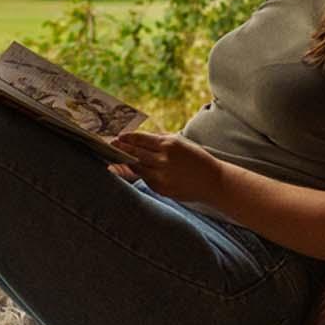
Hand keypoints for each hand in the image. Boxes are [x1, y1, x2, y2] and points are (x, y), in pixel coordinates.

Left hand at [107, 131, 223, 203]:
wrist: (213, 181)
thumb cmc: (196, 159)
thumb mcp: (181, 143)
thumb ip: (161, 139)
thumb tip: (140, 137)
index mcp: (169, 144)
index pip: (141, 139)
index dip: (127, 137)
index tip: (118, 136)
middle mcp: (164, 159)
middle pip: (135, 152)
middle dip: (122, 148)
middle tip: (111, 144)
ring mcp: (162, 175)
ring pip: (137, 166)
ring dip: (126, 161)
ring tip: (117, 156)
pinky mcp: (161, 188)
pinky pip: (145, 179)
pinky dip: (139, 173)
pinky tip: (132, 169)